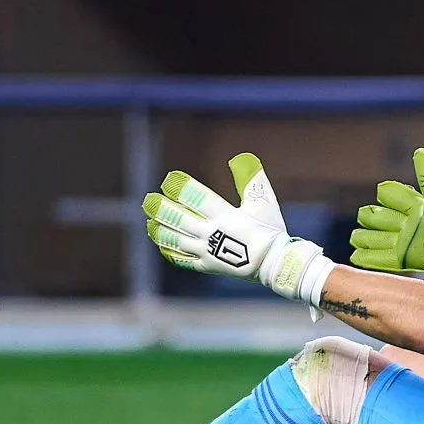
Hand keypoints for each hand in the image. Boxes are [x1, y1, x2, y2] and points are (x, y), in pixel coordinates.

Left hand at [143, 153, 333, 301]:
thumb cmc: (271, 230)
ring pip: (178, 240)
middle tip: (148, 200)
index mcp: (225, 216)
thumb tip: (240, 158)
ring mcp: (208, 252)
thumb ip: (251, 179)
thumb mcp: (263, 202)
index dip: (181, 188)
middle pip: (180, 219)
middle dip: (162, 209)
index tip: (169, 180)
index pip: (197, 198)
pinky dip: (171, 251)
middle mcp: (212, 234)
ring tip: (149, 222)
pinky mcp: (208, 265)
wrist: (275, 264)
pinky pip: (184, 259)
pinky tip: (162, 245)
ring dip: (162, 229)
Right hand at [349, 148, 423, 274]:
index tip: (382, 192)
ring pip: (375, 239)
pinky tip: (355, 254)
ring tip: (355, 237)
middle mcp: (405, 226)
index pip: (392, 197)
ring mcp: (402, 244)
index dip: (386, 194)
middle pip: (379, 219)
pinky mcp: (401, 260)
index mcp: (413, 208)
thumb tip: (419, 151)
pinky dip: (367, 257)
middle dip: (370, 217)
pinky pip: (380, 259)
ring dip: (364, 237)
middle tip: (364, 215)